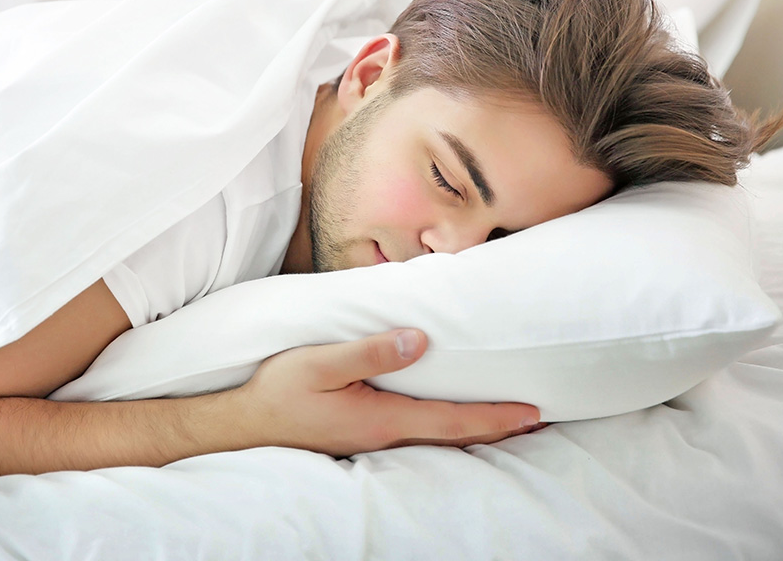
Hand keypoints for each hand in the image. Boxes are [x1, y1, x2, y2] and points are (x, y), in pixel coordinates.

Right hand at [228, 329, 543, 456]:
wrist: (242, 426)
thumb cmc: (277, 392)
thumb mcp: (319, 362)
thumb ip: (370, 351)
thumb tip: (419, 341)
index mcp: (381, 419)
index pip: (452, 421)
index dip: (495, 417)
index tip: (533, 412)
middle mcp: (385, 436)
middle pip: (454, 436)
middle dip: (498, 428)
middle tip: (540, 419)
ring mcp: (373, 441)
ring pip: (438, 438)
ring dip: (477, 430)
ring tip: (510, 420)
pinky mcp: (363, 436)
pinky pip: (418, 434)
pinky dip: (448, 429)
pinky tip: (454, 420)